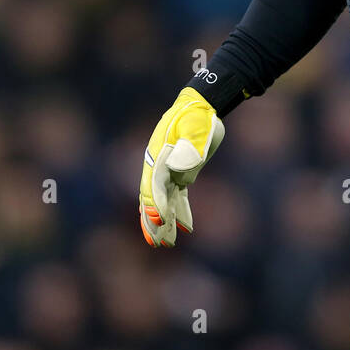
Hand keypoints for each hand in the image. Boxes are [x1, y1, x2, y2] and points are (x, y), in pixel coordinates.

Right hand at [139, 87, 224, 247]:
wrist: (198, 105)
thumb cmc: (196, 116)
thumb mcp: (195, 128)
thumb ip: (188, 148)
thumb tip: (178, 171)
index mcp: (159, 156)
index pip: (153, 185)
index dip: (155, 204)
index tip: (159, 221)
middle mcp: (158, 166)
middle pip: (152, 198)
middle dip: (153, 222)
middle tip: (157, 243)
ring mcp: (167, 170)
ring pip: (162, 201)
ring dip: (163, 222)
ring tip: (167, 244)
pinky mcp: (179, 172)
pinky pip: (176, 196)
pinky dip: (178, 212)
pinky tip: (185, 228)